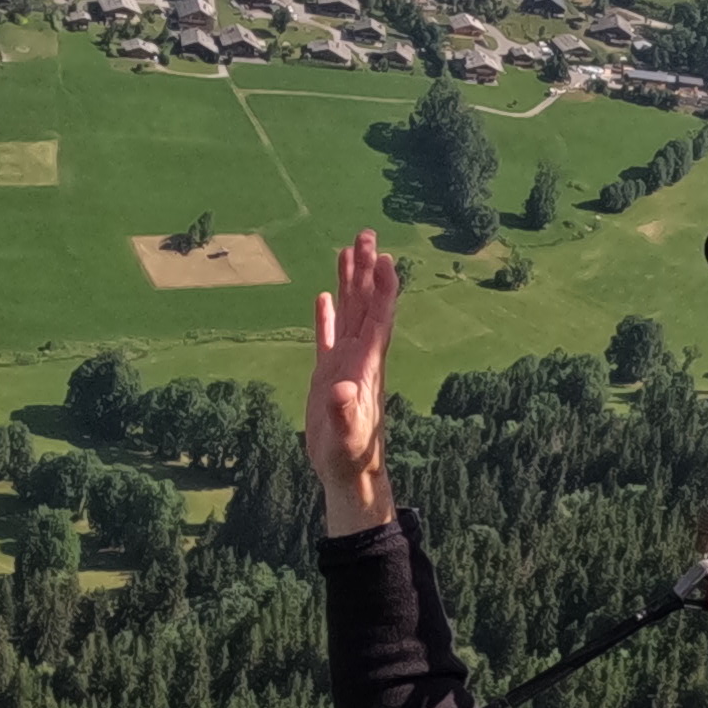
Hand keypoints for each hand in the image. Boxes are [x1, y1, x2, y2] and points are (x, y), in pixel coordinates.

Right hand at [305, 229, 402, 535]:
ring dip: (349, 283)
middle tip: (365, 233)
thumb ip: (344, 413)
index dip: (383, 288)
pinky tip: (324, 295)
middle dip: (365, 270)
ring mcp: (344, 365)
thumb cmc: (351, 458)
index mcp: (366, 366)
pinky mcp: (328, 376)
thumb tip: (342, 389)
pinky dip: (326, 316)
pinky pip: (328, 337)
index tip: (384, 257)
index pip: (378, 318)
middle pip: (365, 305)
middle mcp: (359, 358)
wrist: (349, 474)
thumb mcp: (347, 438)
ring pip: (348, 313)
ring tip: (347, 250)